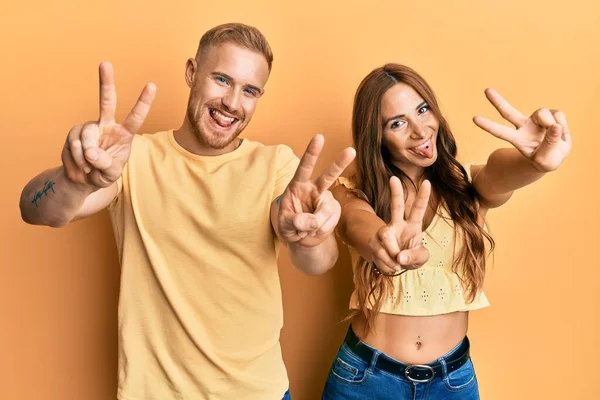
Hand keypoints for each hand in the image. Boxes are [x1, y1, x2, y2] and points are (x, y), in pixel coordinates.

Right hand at [61, 62, 156, 188]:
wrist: (83, 179)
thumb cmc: (104, 173)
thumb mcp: (111, 173)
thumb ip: (106, 164)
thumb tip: (91, 152)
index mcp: (124, 133)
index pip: (136, 116)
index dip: (144, 101)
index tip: (152, 84)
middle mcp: (107, 126)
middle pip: (107, 101)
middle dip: (106, 82)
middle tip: (105, 63)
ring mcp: (89, 128)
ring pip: (87, 136)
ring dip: (87, 157)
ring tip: (89, 168)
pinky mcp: (74, 134)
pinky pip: (75, 146)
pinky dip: (77, 160)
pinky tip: (80, 165)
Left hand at [277, 134, 355, 246]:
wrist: (301, 238)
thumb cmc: (288, 226)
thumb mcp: (284, 225)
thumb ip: (295, 221)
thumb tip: (312, 221)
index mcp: (298, 186)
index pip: (304, 167)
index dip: (312, 153)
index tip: (319, 137)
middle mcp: (314, 189)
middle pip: (328, 176)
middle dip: (340, 163)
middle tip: (351, 151)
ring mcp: (326, 200)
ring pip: (326, 210)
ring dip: (315, 224)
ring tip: (306, 229)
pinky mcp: (334, 211)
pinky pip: (331, 221)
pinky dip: (321, 229)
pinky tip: (315, 229)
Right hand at [368, 177, 430, 275]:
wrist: (394, 265)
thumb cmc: (411, 257)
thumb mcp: (420, 258)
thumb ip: (414, 256)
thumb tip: (399, 257)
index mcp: (413, 225)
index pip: (418, 209)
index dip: (423, 196)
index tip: (427, 182)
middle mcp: (398, 225)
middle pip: (396, 206)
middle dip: (395, 192)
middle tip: (393, 178)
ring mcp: (385, 233)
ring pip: (385, 236)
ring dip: (392, 254)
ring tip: (397, 263)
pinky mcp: (375, 243)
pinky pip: (380, 253)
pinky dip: (388, 265)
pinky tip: (391, 265)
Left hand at [473, 88, 571, 171]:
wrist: (556, 155)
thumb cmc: (546, 160)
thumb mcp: (546, 160)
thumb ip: (549, 144)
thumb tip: (554, 126)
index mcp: (517, 139)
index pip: (500, 132)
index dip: (488, 126)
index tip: (474, 119)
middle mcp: (523, 126)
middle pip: (507, 112)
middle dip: (497, 101)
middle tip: (486, 90)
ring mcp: (536, 119)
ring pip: (543, 113)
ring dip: (552, 124)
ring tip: (557, 136)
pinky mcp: (550, 114)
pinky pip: (558, 115)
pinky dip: (563, 126)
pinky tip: (562, 133)